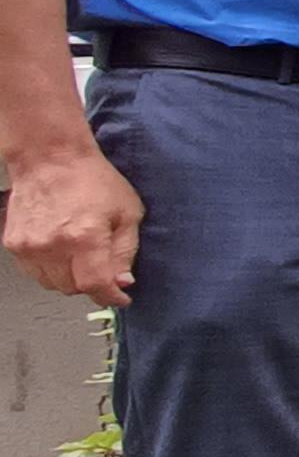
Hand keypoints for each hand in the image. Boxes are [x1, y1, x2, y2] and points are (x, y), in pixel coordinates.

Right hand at [1, 145, 142, 304]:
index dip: (110, 296)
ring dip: (69, 278)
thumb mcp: (127, 212)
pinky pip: (34, 272)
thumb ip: (125, 251)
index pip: (94, 285)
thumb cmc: (93, 180)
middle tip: (102, 266)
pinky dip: (50, 268)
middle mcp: (51, 246)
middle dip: (91, 283)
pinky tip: (61, 249)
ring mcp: (28, 247)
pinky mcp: (13, 244)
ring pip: (52, 284)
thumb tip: (123, 282)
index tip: (120, 297)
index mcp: (84, 238)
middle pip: (72, 288)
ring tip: (80, 254)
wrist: (50, 159)